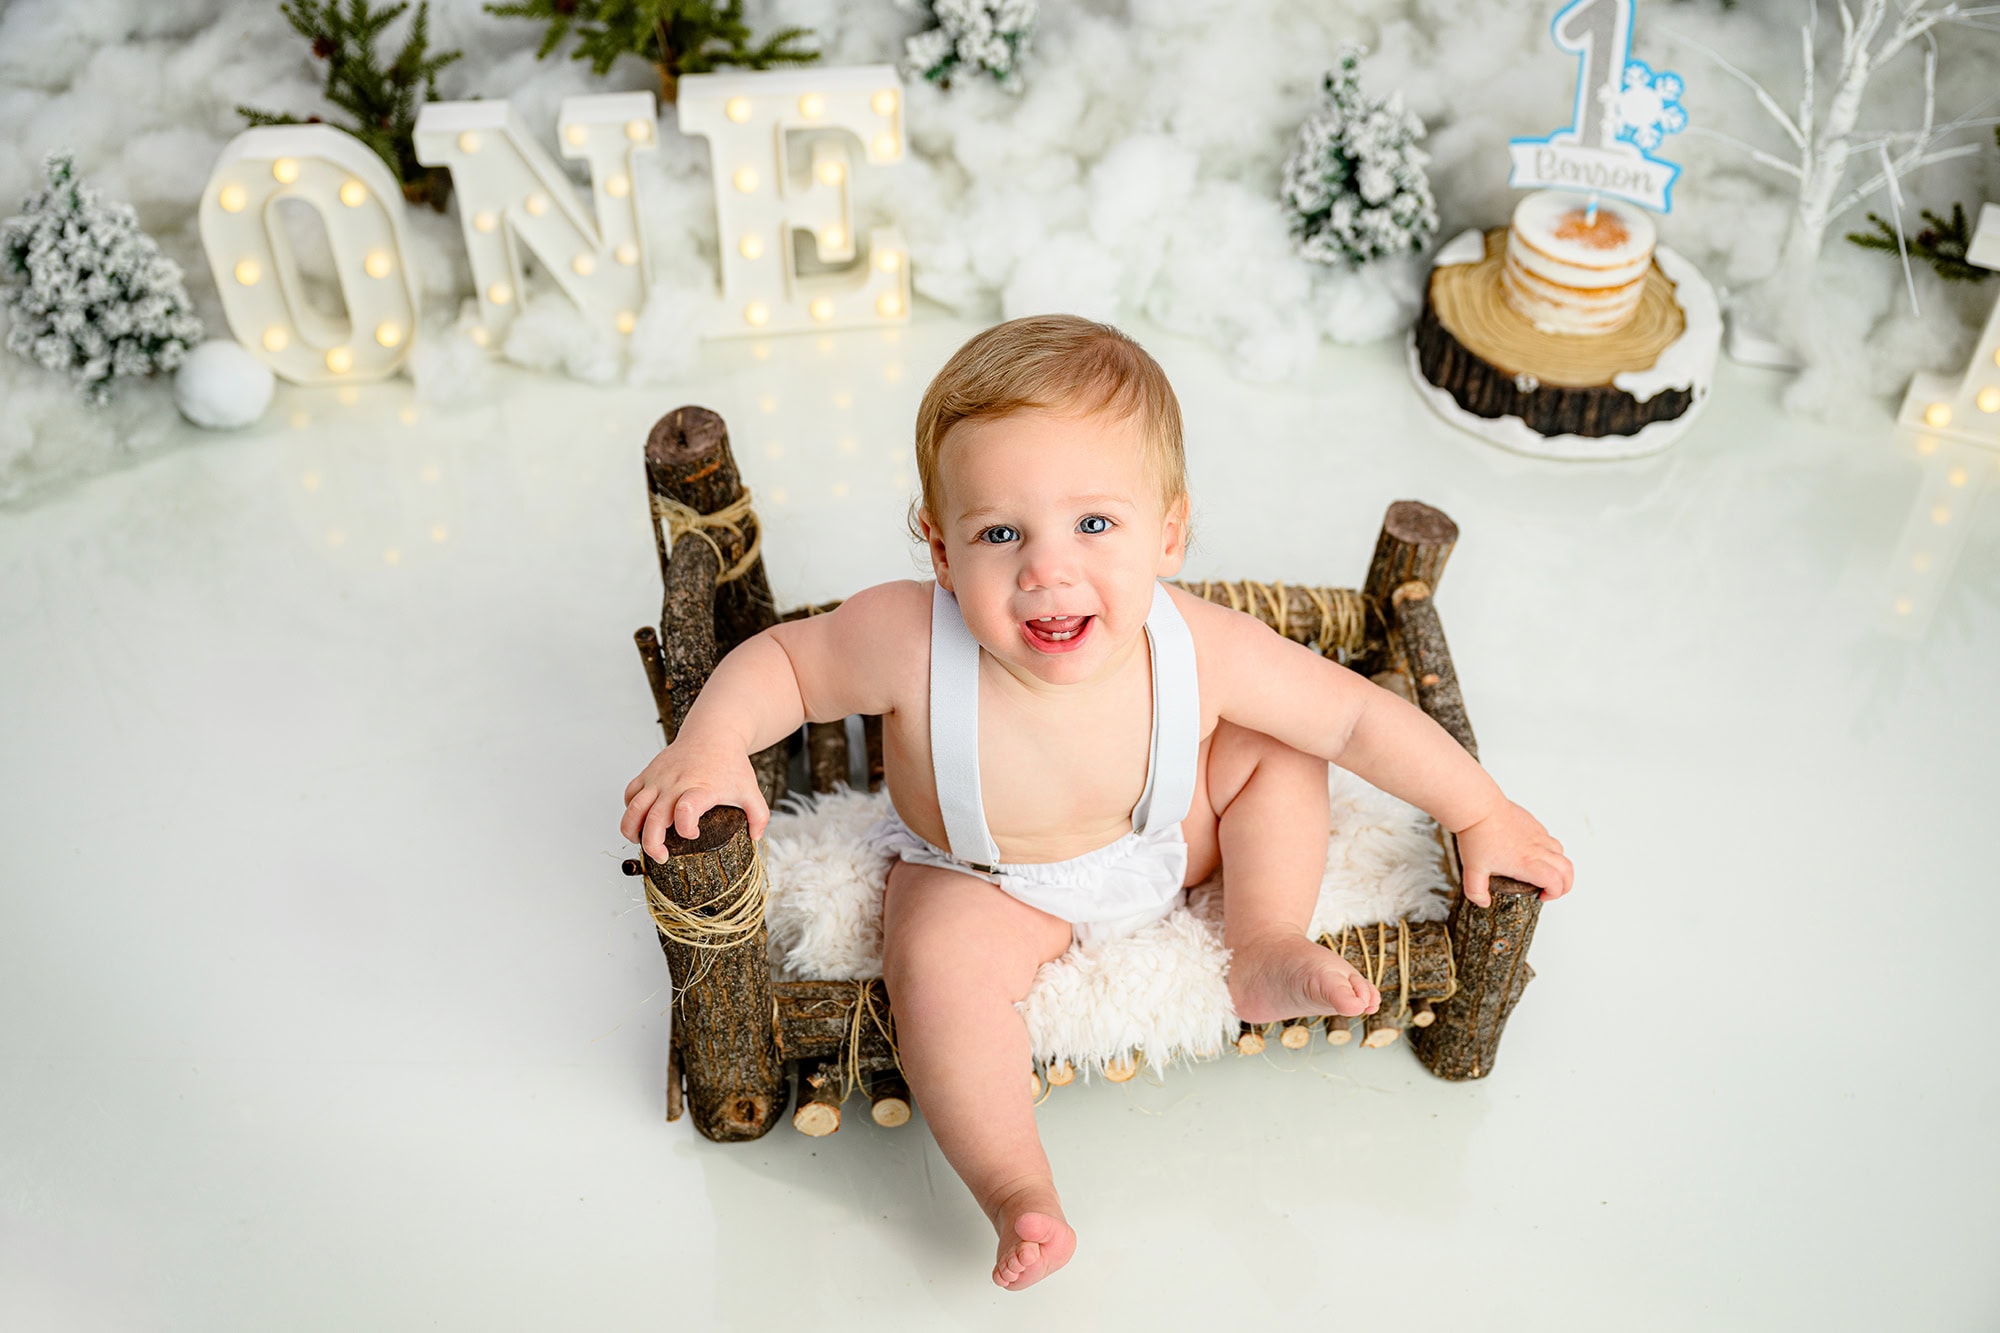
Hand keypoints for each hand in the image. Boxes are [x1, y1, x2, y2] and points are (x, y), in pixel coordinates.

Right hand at [621, 735, 769, 860]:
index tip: (693, 835)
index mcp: (702, 788)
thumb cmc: (730, 762)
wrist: (713, 732)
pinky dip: (630, 810)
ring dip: (632, 830)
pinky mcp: (649, 772)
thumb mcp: (750, 789)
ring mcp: (660, 778)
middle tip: (662, 856)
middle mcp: (677, 783)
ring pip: (634, 808)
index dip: (685, 828)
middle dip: (653, 844)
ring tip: (641, 842)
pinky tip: (640, 820)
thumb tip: (755, 838)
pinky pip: (630, 794)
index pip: (686, 810)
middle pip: (654, 818)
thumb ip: (759, 816)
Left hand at [1453, 801, 1571, 906]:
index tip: (1541, 897)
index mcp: (1526, 863)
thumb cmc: (1477, 835)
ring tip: (1543, 872)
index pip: (1555, 882)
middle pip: (1566, 868)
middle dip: (1565, 884)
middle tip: (1552, 890)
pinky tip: (1532, 853)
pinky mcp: (1533, 823)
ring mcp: (1537, 834)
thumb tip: (1484, 902)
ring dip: (1558, 866)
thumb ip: (1476, 891)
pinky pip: (1549, 838)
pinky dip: (1549, 850)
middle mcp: (1537, 848)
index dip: (1554, 893)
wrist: (1478, 807)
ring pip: (1560, 852)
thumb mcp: (1472, 870)